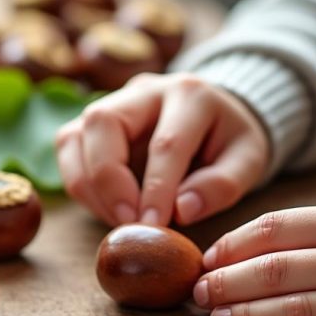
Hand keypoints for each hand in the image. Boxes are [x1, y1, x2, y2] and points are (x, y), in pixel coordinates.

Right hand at [56, 73, 268, 226]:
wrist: (213, 118)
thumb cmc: (228, 141)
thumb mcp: (248, 160)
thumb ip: (221, 185)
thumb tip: (182, 210)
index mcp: (189, 94)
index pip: (166, 142)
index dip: (157, 189)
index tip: (154, 225)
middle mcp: (143, 90)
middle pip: (103, 122)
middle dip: (109, 180)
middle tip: (128, 222)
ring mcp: (109, 102)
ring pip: (74, 136)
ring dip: (89, 187)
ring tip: (120, 219)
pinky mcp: (88, 122)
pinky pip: (68, 150)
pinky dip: (80, 185)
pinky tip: (108, 208)